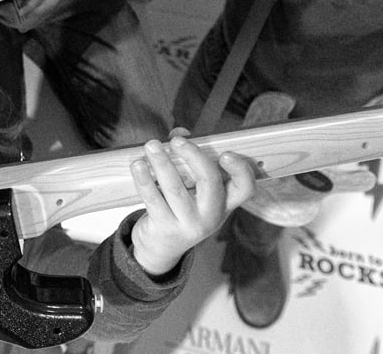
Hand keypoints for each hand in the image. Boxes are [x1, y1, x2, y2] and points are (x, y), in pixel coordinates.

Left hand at [127, 130, 255, 277]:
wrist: (161, 248)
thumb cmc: (179, 209)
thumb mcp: (192, 191)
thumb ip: (188, 160)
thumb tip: (178, 133)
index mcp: (224, 203)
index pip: (245, 188)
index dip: (241, 170)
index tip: (225, 154)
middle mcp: (211, 215)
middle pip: (210, 182)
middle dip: (193, 156)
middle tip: (176, 141)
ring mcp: (189, 224)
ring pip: (176, 189)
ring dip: (162, 163)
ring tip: (151, 145)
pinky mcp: (165, 228)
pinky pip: (153, 199)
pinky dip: (144, 180)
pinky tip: (137, 165)